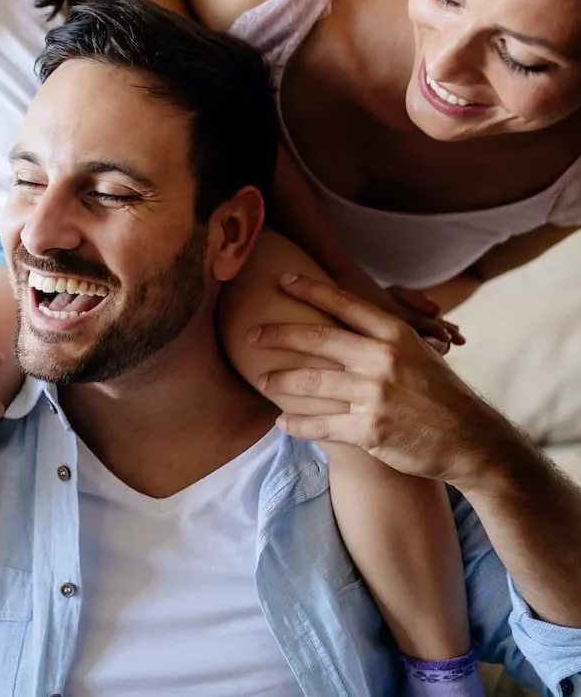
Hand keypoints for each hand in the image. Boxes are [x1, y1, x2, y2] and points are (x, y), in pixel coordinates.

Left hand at [251, 275, 500, 488]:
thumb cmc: (442, 395)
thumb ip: (383, 338)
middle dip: (277, 334)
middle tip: (250, 334)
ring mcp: (375, 395)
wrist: (474, 442)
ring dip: (279, 382)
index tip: (281, 280)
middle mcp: (382, 359)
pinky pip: (321, 424)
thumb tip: (346, 322)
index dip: (309, 289)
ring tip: (261, 380)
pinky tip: (281, 423)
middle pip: (316, 338)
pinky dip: (296, 424)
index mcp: (395, 334)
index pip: (343, 304)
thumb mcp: (420, 353)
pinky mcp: (369, 430)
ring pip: (310, 382)